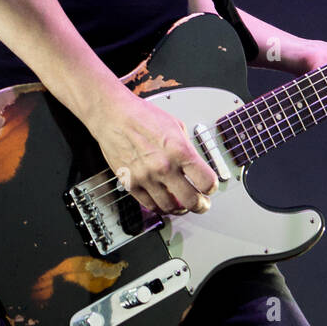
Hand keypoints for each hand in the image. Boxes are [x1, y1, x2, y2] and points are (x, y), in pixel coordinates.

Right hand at [85, 84, 218, 217]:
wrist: (114, 116)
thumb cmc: (143, 116)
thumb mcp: (176, 125)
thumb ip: (187, 148)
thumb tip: (195, 166)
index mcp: (179, 150)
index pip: (206, 181)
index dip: (211, 187)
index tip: (210, 188)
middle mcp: (164, 166)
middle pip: (190, 200)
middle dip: (200, 205)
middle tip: (202, 204)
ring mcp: (146, 177)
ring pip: (169, 207)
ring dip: (180, 209)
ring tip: (183, 205)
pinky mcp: (131, 183)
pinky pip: (149, 205)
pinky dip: (160, 208)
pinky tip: (165, 202)